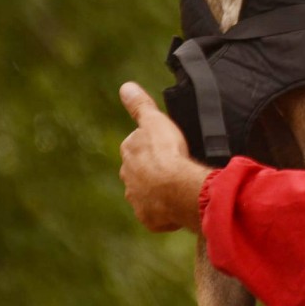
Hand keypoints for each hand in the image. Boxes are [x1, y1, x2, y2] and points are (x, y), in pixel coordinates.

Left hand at [119, 81, 211, 232]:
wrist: (176, 188)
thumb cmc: (167, 151)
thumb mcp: (154, 120)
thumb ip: (140, 105)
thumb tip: (126, 86)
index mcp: (129, 153)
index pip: (136, 147)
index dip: (151, 145)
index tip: (165, 146)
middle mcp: (128, 179)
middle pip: (140, 172)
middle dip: (152, 170)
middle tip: (173, 166)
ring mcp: (138, 200)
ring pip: (148, 194)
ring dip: (159, 191)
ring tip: (178, 186)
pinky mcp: (149, 219)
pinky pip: (157, 214)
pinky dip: (166, 210)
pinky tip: (179, 204)